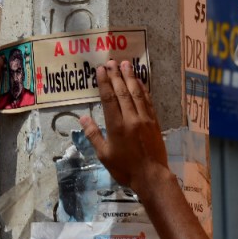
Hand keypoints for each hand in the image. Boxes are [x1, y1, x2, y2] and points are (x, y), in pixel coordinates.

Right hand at [80, 60, 168, 192]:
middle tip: (111, 62)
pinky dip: (143, 90)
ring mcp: (145, 119)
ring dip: (131, 77)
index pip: (109, 99)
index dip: (104, 83)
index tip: (101, 70)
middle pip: (123, 92)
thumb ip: (94, 135)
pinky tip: (140, 82)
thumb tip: (83, 118)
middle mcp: (131, 118)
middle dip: (116, 75)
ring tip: (126, 64)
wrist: (151, 176)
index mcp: (116, 126)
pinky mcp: (154, 122)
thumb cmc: (124, 168)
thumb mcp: (104, 154)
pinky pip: (148, 101)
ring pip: (136, 93)